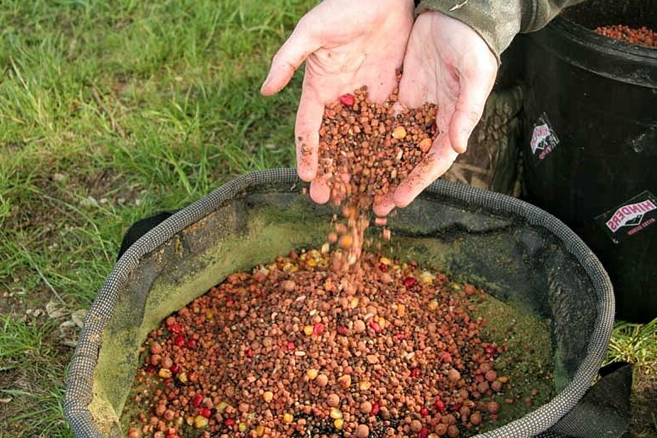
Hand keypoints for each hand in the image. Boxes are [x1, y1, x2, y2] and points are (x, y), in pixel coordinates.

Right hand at [260, 0, 413, 203]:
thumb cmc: (343, 6)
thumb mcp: (311, 32)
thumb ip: (288, 60)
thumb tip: (265, 91)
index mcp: (319, 88)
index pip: (309, 129)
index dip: (307, 153)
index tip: (305, 177)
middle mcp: (341, 100)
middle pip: (334, 143)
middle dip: (330, 172)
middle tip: (328, 200)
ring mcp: (367, 100)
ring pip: (361, 142)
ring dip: (358, 169)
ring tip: (358, 195)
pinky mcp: (391, 95)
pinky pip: (388, 127)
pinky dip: (387, 150)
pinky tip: (389, 172)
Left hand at [373, 11, 497, 216]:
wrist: (453, 12)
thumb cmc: (471, 43)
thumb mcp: (474, 74)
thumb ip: (467, 111)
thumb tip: (459, 147)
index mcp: (453, 122)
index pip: (433, 162)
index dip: (415, 183)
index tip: (396, 201)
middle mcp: (431, 121)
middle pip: (409, 160)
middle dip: (391, 183)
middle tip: (372, 206)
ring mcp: (413, 109)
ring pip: (391, 145)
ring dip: (375, 165)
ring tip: (356, 186)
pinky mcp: (398, 94)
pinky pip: (379, 121)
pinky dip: (366, 137)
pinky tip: (349, 151)